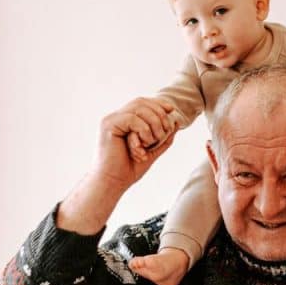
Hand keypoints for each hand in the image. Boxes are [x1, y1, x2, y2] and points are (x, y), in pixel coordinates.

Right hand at [58, 98, 176, 234]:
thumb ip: (164, 137)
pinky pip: (132, 119)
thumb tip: (177, 122)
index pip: (142, 103)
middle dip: (158, 114)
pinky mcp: (109, 125)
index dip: (158, 103)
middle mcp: (116, 117)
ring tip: (152, 141)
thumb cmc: (129, 169)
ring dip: (153, 124)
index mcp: (123, 121)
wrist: (113, 182)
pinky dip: (143, 130)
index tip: (171, 110)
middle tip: (165, 131)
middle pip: (141, 102)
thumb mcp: (152, 150)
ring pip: (139, 108)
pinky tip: (143, 144)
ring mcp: (111, 120)